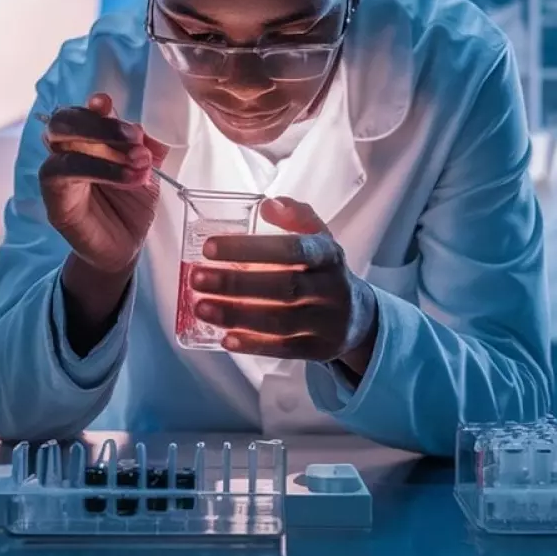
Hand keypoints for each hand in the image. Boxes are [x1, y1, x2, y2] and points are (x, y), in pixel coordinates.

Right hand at [39, 93, 168, 276]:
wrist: (125, 247)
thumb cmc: (130, 206)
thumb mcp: (147, 170)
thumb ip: (147, 145)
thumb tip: (150, 127)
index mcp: (88, 138)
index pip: (83, 112)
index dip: (95, 106)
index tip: (109, 104)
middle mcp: (66, 150)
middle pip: (64, 120)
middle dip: (99, 123)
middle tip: (135, 137)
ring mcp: (56, 172)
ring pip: (63, 144)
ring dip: (105, 148)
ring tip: (141, 161)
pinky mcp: (54, 197)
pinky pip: (66, 173)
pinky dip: (101, 170)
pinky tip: (130, 178)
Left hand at [190, 197, 379, 375]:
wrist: (359, 317)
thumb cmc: (323, 271)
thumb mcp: (318, 238)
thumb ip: (295, 217)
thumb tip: (268, 204)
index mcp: (329, 255)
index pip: (292, 249)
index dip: (250, 249)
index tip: (210, 248)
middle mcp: (332, 288)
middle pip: (284, 286)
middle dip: (235, 283)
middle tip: (197, 278)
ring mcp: (328, 322)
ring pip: (280, 321)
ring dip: (236, 315)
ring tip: (201, 306)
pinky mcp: (320, 350)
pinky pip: (285, 350)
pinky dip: (254, 345)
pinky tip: (225, 339)